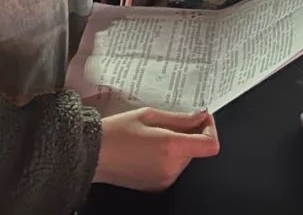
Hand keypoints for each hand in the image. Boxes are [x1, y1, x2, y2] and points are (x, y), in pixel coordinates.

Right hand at [94, 108, 219, 190]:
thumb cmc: (116, 132)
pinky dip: (168, 156)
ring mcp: (164, 180)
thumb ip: (180, 118)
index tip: (201, 118)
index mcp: (170, 148)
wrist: (92, 154)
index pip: (210, 145)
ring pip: (184, 158)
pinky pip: (172, 168)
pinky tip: (150, 147)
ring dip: (178, 145)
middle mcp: (170, 168)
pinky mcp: (156, 186)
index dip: (210, 128)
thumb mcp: (149, 115)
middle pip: (197, 149)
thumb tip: (201, 116)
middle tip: (171, 121)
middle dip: (190, 133)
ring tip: (155, 134)